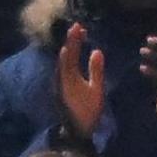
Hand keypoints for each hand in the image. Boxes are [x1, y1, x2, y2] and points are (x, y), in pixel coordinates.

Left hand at [55, 23, 105, 140]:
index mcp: (69, 75)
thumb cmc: (88, 112)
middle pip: (65, 54)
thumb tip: (97, 51)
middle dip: (71, 41)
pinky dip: (67, 58)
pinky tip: (71, 57)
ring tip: (76, 39)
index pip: (71, 52)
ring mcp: (59, 81)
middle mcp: (60, 75)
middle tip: (78, 29)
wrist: (75, 130)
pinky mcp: (60, 86)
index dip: (74, 39)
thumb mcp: (96, 91)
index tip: (79, 27)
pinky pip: (62, 67)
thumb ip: (96, 70)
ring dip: (69, 48)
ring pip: (62, 60)